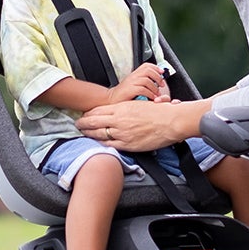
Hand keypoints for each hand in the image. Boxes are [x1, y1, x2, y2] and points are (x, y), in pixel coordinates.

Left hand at [80, 98, 199, 151]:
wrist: (172, 121)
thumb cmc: (160, 112)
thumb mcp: (140, 104)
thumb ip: (127, 109)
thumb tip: (120, 111)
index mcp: (122, 107)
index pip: (98, 110)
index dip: (88, 113)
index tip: (85, 115)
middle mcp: (119, 120)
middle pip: (93, 121)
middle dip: (82, 123)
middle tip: (77, 125)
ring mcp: (122, 133)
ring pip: (98, 134)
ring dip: (88, 134)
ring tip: (83, 133)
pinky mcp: (128, 144)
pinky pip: (109, 145)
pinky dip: (100, 143)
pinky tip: (96, 143)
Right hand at [108, 63, 166, 103]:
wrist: (111, 99)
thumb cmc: (123, 94)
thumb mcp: (133, 84)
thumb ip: (142, 81)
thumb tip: (156, 82)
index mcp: (134, 74)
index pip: (146, 65)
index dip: (156, 68)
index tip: (162, 73)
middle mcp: (133, 76)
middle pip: (148, 71)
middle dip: (158, 77)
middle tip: (162, 85)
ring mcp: (131, 83)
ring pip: (147, 80)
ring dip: (155, 88)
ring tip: (157, 94)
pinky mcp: (130, 90)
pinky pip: (143, 89)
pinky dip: (150, 94)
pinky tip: (152, 98)